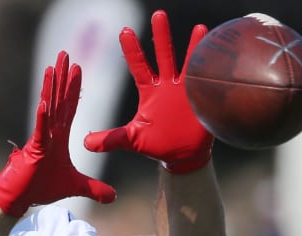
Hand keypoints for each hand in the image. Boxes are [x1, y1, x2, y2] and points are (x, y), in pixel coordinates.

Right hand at [0, 51, 115, 216]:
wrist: (20, 199)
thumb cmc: (41, 188)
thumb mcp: (75, 187)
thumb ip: (94, 188)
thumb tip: (113, 197)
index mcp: (58, 137)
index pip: (69, 107)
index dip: (74, 88)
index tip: (78, 68)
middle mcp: (49, 133)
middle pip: (58, 100)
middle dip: (62, 77)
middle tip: (65, 55)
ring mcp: (41, 139)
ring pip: (48, 108)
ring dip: (51, 87)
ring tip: (52, 67)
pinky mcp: (34, 150)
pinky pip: (39, 131)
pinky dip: (42, 118)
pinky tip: (44, 103)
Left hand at [84, 10, 212, 173]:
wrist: (181, 155)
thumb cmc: (157, 144)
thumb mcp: (131, 141)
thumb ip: (110, 139)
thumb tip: (85, 143)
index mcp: (149, 92)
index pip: (139, 66)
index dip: (132, 50)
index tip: (124, 31)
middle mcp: (167, 86)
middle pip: (163, 55)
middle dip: (161, 36)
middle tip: (158, 14)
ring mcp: (186, 90)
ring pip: (189, 63)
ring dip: (193, 46)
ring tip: (199, 27)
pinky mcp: (201, 99)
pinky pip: (206, 80)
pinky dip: (210, 67)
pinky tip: (216, 51)